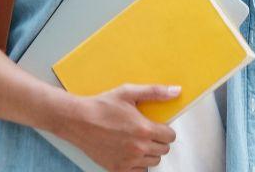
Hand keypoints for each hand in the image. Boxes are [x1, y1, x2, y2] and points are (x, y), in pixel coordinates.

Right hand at [56, 83, 179, 170]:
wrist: (78, 120)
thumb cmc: (101, 106)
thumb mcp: (128, 92)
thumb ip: (154, 92)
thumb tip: (176, 91)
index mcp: (144, 130)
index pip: (170, 136)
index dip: (165, 129)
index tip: (158, 126)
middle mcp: (138, 148)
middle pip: (163, 150)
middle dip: (158, 140)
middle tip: (146, 132)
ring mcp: (128, 160)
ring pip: (153, 162)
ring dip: (149, 152)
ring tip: (137, 141)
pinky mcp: (118, 168)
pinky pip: (140, 171)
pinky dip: (138, 163)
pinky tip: (130, 152)